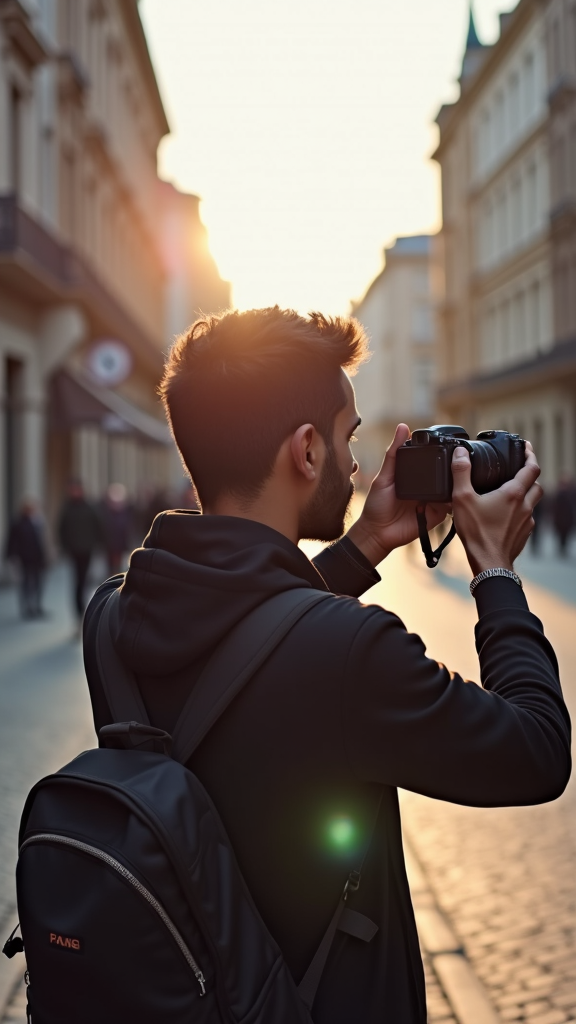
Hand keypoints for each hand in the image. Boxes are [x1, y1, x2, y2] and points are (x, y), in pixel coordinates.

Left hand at [346, 424, 450, 567]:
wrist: (377, 533)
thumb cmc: (376, 505)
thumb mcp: (384, 476)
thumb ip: (394, 454)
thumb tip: (403, 427)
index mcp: (414, 476)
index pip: (431, 462)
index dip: (440, 454)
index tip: (449, 444)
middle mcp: (426, 487)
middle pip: (444, 475)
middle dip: (452, 469)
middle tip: (458, 462)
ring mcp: (433, 501)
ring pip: (450, 490)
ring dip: (454, 484)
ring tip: (457, 478)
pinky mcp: (436, 515)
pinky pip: (449, 507)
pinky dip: (453, 501)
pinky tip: (453, 495)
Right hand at [451, 442, 542, 575]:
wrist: (489, 564)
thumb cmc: (477, 533)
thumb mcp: (462, 499)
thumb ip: (461, 473)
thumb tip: (460, 453)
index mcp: (513, 493)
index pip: (531, 467)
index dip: (530, 454)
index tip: (526, 447)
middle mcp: (524, 506)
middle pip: (536, 484)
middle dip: (530, 474)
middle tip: (520, 469)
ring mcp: (527, 521)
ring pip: (533, 502)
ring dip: (526, 494)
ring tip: (512, 492)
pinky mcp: (524, 534)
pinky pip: (527, 518)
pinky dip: (521, 512)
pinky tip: (507, 515)